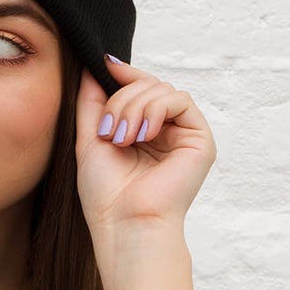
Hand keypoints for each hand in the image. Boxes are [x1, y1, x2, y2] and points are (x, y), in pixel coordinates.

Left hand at [75, 54, 216, 233]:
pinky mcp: (200, 140)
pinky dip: (156, 109)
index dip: (123, 76)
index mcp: (142, 134)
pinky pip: (180, 100)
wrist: (124, 225)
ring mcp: (183, 136)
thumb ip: (92, 102)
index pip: (138, 90)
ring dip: (135, 107)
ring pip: (162, 89)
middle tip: (109, 132)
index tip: (104, 67)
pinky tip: (143, 134)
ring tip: (122, 138)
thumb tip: (94, 65)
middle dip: (123, 100)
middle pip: (148, 86)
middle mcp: (165, 133)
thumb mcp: (90, 140)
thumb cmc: (106, 196)